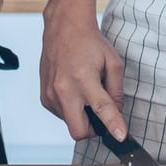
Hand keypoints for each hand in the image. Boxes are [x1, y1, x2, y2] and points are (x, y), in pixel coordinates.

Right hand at [39, 15, 125, 141]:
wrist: (63, 29)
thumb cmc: (89, 43)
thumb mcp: (113, 63)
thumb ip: (116, 91)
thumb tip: (117, 115)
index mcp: (84, 78)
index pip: (101, 109)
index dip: (113, 125)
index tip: (120, 137)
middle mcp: (64, 89)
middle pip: (79, 131)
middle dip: (93, 131)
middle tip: (100, 116)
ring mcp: (51, 94)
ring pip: (70, 124)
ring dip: (81, 116)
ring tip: (85, 92)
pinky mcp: (44, 98)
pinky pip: (62, 115)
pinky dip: (71, 109)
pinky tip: (74, 91)